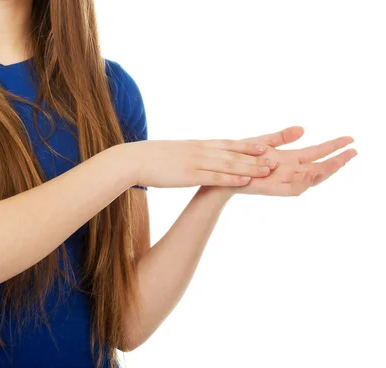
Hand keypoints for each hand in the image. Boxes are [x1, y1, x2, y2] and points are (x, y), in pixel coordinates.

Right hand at [130, 139, 276, 188]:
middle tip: (276, 157)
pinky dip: (233, 178)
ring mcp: (196, 162)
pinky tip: (246, 180)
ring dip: (250, 166)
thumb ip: (187, 154)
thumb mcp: (173, 152)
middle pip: (234, 152)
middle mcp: (200, 150)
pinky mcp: (189, 175)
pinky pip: (216, 176)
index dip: (247, 145)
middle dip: (256, 155)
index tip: (264, 145)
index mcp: (197, 145)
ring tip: (269, 169)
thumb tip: (192, 157)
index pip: (227, 143)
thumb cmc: (150, 158)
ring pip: (229, 163)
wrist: (134, 159)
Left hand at [234, 126, 356, 195]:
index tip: (349, 140)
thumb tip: (303, 128)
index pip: (317, 153)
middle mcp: (289, 171)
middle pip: (319, 167)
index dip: (333, 146)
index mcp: (289, 159)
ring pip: (310, 180)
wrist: (223, 173)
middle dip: (337, 160)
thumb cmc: (240, 158)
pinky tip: (311, 172)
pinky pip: (293, 189)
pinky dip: (303, 182)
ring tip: (338, 161)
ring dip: (324, 171)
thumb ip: (283, 137)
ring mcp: (283, 181)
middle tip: (354, 152)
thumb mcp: (264, 142)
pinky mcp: (273, 189)